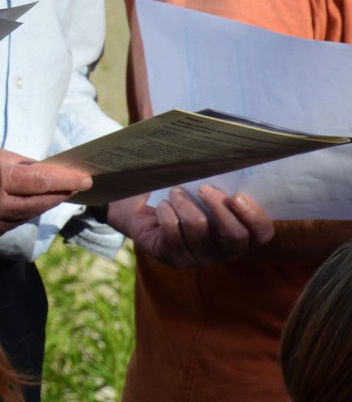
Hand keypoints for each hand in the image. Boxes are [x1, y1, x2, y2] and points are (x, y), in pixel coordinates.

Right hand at [0, 149, 91, 225]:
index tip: (85, 179)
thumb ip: (22, 164)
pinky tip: (39, 201)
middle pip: (39, 203)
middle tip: (80, 185)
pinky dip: (30, 210)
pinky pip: (17, 221)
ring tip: (64, 191)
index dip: (65, 180)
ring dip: (48, 203)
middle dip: (61, 194)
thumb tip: (48, 171)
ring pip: (29, 215)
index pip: (39, 181)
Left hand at [108, 184, 273, 267]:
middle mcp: (224, 249)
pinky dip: (166, 213)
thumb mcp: (201, 182)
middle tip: (204, 188)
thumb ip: (220, 174)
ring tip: (174, 191)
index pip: (261, 234)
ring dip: (184, 203)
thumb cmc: (180, 189)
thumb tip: (230, 144)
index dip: (254, 217)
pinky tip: (162, 206)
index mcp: (240, 231)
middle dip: (218, 209)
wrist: (140, 205)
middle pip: (234, 237)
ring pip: (198, 229)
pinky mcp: (173, 257)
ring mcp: (199, 257)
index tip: (236, 195)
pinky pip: (172, 234)